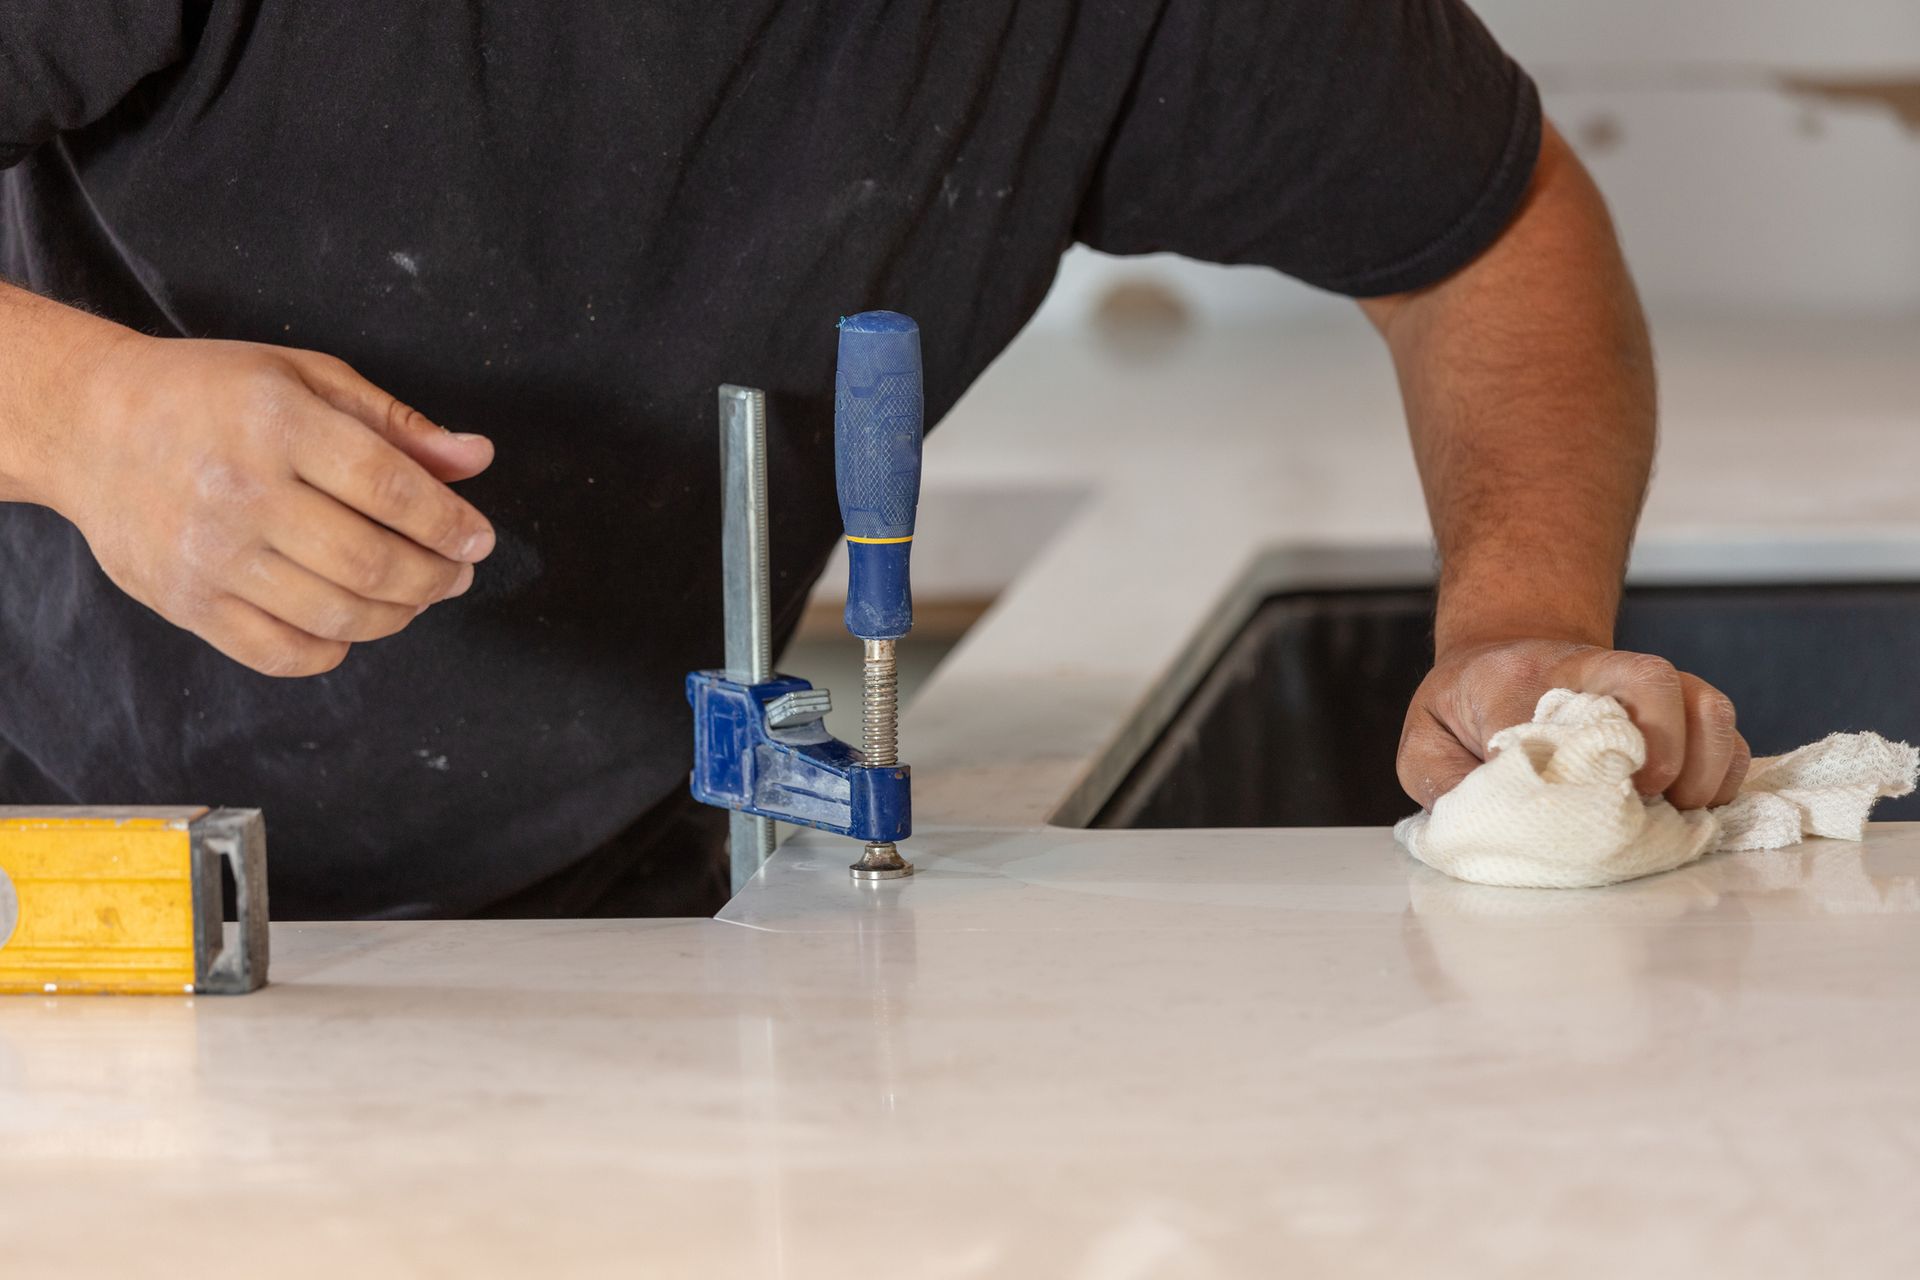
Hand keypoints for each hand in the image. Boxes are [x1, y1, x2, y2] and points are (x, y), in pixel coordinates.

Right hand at [44, 332, 494, 675]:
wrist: (90, 426)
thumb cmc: (212, 396)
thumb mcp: (307, 378)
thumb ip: (397, 424)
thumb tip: (476, 458)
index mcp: (278, 422)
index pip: (390, 487)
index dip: (450, 523)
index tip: (478, 539)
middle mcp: (242, 492)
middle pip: (372, 563)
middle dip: (436, 577)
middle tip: (455, 573)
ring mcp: (211, 556)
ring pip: (337, 614)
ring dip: (398, 615)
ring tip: (414, 596)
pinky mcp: (187, 604)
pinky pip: (282, 654)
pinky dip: (334, 649)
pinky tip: (350, 623)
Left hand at [1398, 638, 1750, 811]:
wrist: (1507, 655)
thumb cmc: (1466, 710)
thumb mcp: (1426, 742)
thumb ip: (1443, 782)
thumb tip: (1480, 822)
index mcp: (1511, 680)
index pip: (1538, 710)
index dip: (1551, 759)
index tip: (1550, 802)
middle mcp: (1587, 671)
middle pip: (1648, 678)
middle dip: (1657, 743)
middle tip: (1639, 796)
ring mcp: (1641, 687)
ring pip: (1701, 701)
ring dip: (1702, 763)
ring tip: (1675, 810)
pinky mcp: (1679, 707)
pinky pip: (1724, 730)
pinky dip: (1724, 771)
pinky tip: (1693, 806)